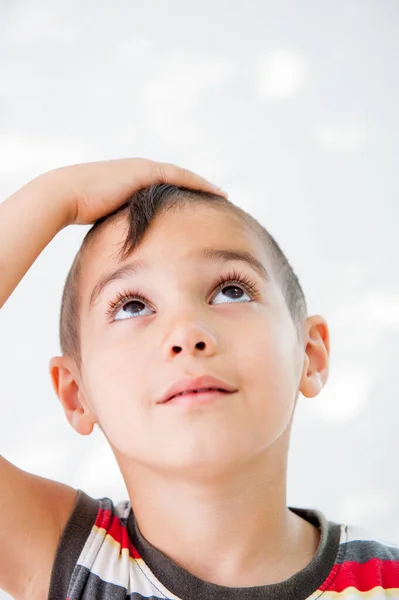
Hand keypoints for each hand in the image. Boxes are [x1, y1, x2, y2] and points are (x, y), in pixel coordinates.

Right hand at [42, 157, 224, 226]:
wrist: (66, 194)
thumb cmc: (78, 210)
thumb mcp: (104, 217)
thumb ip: (118, 223)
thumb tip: (124, 243)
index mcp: (129, 178)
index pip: (163, 184)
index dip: (182, 190)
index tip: (197, 202)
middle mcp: (138, 169)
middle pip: (176, 176)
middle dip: (197, 186)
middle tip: (217, 196)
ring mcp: (142, 168)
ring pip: (182, 175)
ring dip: (202, 184)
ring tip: (221, 194)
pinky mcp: (144, 172)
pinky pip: (180, 177)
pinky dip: (198, 183)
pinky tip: (215, 192)